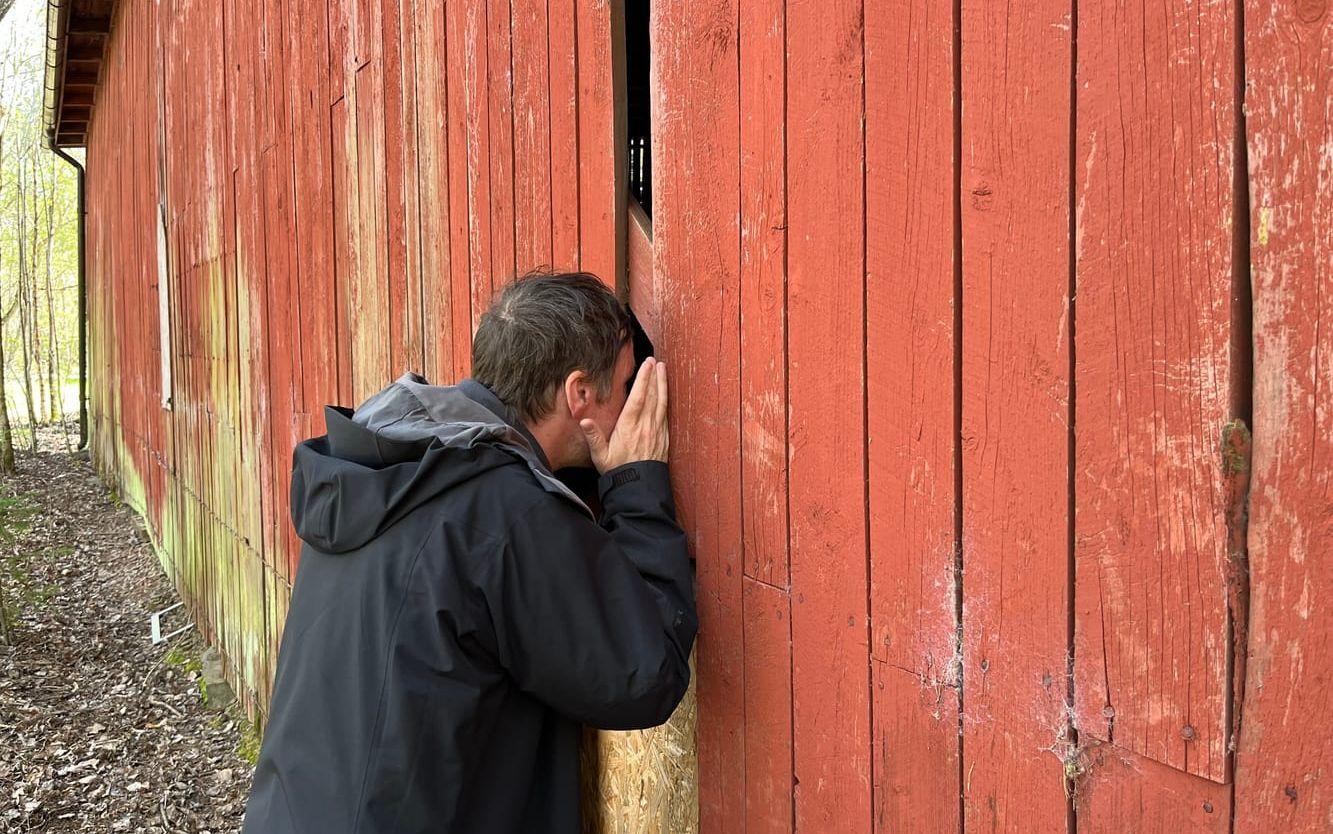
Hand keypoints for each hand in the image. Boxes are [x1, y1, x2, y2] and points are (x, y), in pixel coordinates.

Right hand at [580, 357, 668, 473]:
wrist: (639, 487)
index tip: (647, 364)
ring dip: (663, 385)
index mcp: (629, 427)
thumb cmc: (618, 471)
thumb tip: (584, 421)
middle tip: (656, 360)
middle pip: (652, 396)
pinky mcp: (663, 437)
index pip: (638, 398)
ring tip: (663, 369)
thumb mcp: (600, 456)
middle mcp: (645, 426)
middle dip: (654, 376)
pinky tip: (665, 393)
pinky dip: (666, 400)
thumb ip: (594, 437)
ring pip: (662, 403)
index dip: (644, 379)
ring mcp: (657, 431)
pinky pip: (665, 414)